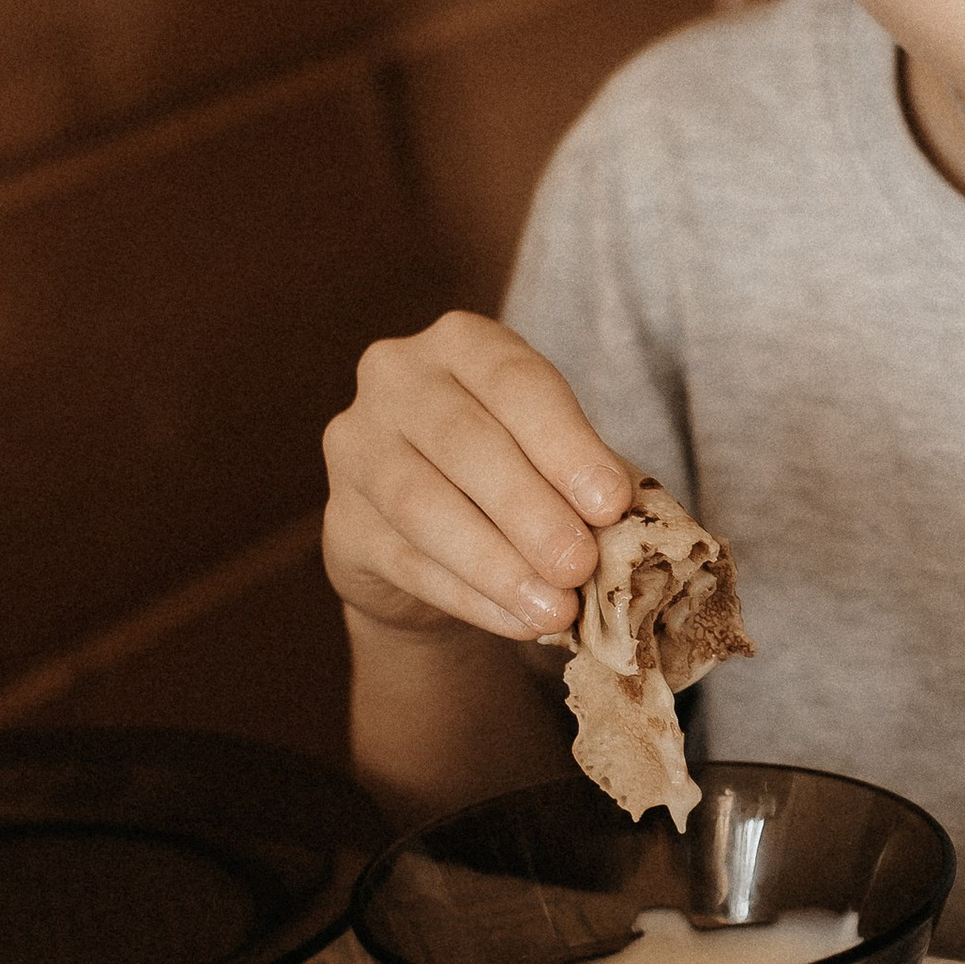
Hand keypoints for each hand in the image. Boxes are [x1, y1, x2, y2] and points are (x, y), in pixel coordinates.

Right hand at [322, 314, 634, 645]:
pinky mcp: (340, 522)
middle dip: (530, 509)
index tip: (611, 503)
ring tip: (555, 608)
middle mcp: (396, 378)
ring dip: (497, 563)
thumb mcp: (551, 457)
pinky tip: (518, 620)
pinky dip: (470, 597)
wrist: (430, 536)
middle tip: (581, 564)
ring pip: (423, 505)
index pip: (515, 381)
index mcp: (462, 342)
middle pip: (464, 441)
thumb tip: (624, 528)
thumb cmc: (512, 475)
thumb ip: (582, 480)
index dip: (565, 443)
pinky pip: (405, 561)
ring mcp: (356, 447)